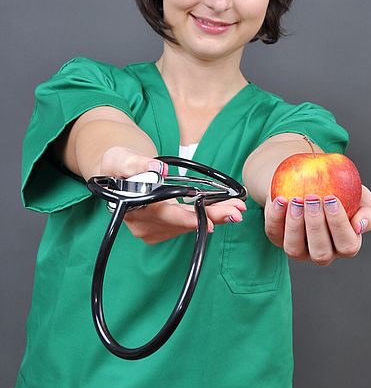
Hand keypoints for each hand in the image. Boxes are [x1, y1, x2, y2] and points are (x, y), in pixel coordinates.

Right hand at [99, 146, 246, 243]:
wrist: (116, 173)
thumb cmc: (117, 164)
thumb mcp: (121, 158)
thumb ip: (136, 163)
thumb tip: (157, 169)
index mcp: (133, 207)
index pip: (163, 215)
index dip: (187, 220)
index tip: (209, 222)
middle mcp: (142, 224)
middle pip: (182, 222)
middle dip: (212, 217)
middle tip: (236, 212)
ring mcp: (152, 229)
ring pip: (188, 224)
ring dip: (214, 216)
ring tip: (237, 208)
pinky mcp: (162, 229)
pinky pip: (187, 223)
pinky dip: (206, 216)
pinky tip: (223, 209)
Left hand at [264, 185, 370, 265]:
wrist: (310, 179)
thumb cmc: (342, 190)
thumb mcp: (361, 197)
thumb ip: (368, 213)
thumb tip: (359, 226)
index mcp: (346, 245)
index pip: (347, 246)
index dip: (338, 225)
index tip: (331, 198)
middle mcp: (322, 253)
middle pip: (320, 253)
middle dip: (316, 226)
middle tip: (312, 198)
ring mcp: (299, 249)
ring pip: (294, 249)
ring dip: (295, 225)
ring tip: (296, 200)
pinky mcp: (278, 238)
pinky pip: (274, 233)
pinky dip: (276, 217)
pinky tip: (281, 200)